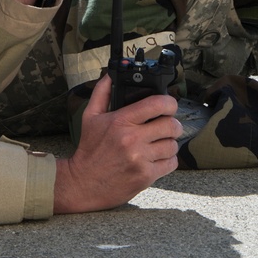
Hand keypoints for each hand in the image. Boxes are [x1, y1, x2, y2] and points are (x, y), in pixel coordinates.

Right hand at [53, 75, 180, 213]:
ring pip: (173, 145)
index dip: (169, 103)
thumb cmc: (89, 149)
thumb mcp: (90, 116)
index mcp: (121, 121)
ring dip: (169, 143)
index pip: (157, 104)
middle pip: (171, 125)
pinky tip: (157, 157)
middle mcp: (132, 139)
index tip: (168, 106)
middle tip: (166, 125)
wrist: (84, 183)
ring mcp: (141, 159)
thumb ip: (102, 92)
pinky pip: (171, 163)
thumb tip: (110, 74)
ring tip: (160, 143)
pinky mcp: (146, 176)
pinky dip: (168, 160)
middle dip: (172, 124)